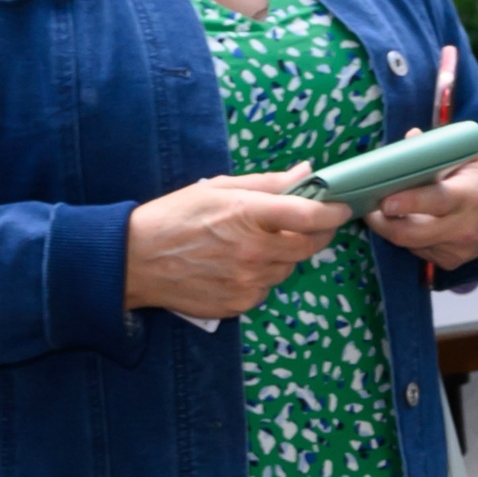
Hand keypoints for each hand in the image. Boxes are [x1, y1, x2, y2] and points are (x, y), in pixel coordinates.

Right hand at [124, 167, 347, 316]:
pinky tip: (238, 265)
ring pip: (288, 268)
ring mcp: (248, 281)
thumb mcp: (219, 188)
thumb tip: (308, 173)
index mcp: (248, 214)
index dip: (333, 211)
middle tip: (311, 223)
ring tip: (255, 243)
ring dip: (284, 255)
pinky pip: (267, 288)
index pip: (309, 215)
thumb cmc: (175, 217)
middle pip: (309, 246)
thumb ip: (268, 183)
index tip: (343, 207)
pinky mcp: (240, 303)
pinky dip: (262, 276)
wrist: (135, 260)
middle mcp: (253, 250)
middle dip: (317, 233)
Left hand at [368, 141, 477, 267]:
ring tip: (381, 210)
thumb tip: (409, 140)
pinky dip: (408, 237)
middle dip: (383, 222)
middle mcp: (466, 227)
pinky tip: (408, 221)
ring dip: (391, 228)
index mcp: (470, 195)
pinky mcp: (452, 261)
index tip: (384, 200)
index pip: (436, 201)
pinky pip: (418, 251)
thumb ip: (438, 148)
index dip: (408, 203)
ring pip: (410, 244)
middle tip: (366, 206)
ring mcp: (459, 249)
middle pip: (412, 233)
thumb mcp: (469, 151)